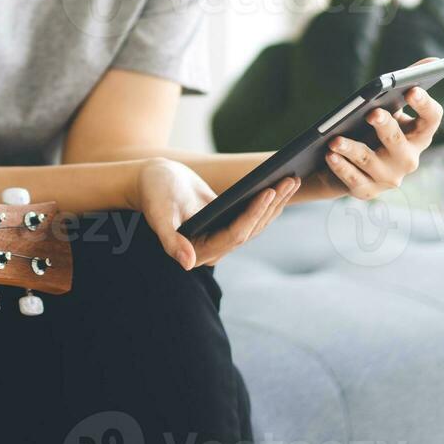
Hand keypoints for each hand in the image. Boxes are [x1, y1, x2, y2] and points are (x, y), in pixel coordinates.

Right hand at [133, 158, 300, 269]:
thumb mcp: (159, 214)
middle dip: (271, 205)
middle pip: (251, 230)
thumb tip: (186, 264)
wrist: (151, 181)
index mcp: (199, 250)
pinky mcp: (228, 223)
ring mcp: (223, 236)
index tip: (268, 192)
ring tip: (292, 179)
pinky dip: (267, 201)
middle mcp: (214, 248)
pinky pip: (253, 215)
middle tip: (289, 181)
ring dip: (276, 202)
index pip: (235, 235)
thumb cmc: (153, 194)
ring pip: (257, 223)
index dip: (253, 215)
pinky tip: (281, 185)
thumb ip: (170, 241)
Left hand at [320, 57, 443, 200]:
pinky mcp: (367, 191)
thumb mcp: (388, 108)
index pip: (432, 120)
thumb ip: (406, 83)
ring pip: (370, 161)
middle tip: (372, 113)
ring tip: (334, 139)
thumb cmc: (371, 130)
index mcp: (418, 136)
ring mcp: (389, 178)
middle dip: (386, 127)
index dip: (424, 105)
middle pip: (399, 142)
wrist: (347, 165)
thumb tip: (432, 61)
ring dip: (352, 149)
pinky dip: (340, 167)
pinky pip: (353, 179)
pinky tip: (329, 155)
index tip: (412, 89)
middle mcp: (408, 159)